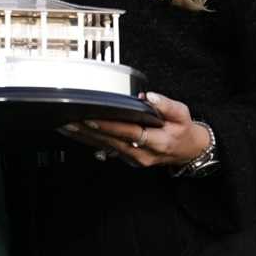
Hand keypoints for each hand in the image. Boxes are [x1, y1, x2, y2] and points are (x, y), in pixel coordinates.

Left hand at [57, 92, 208, 169]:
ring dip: (85, 137)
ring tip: (67, 127)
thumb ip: (166, 105)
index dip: (109, 126)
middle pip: (111, 141)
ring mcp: (133, 159)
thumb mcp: (182, 114)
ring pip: (105, 147)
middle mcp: (142, 154)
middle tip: (69, 121)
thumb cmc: (182, 130)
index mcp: (157, 142)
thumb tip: (149, 97)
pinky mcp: (127, 158)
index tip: (91, 119)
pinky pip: (106, 149)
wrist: (188, 151)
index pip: (128, 133)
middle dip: (89, 131)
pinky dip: (90, 141)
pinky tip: (77, 134)